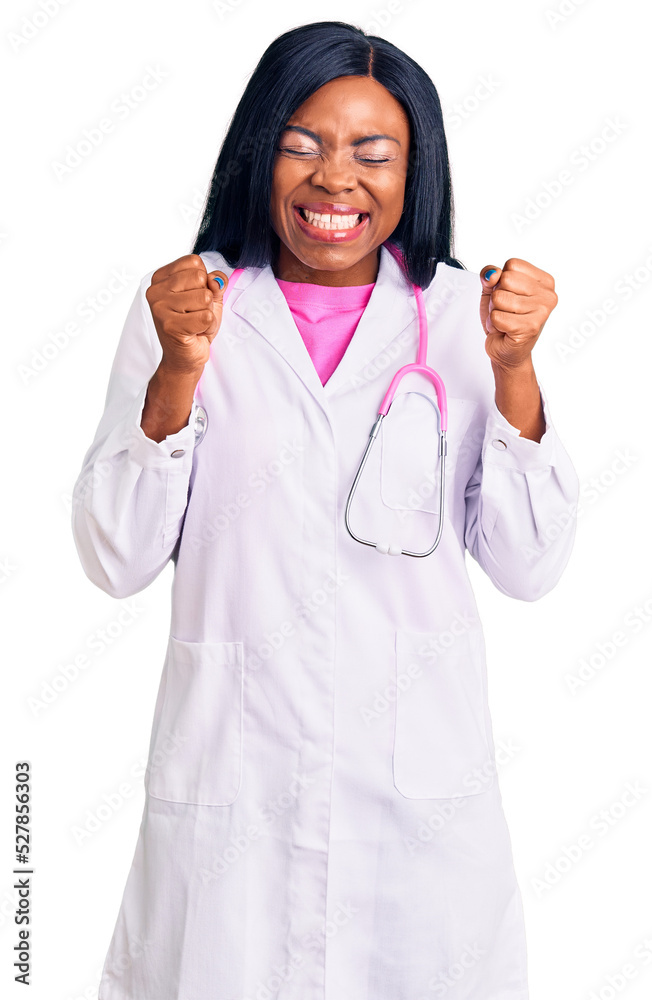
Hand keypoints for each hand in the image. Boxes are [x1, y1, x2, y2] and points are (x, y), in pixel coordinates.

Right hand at [145, 253, 228, 375]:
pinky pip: (206, 317)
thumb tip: (215, 281)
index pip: (194, 262)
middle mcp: (155, 290)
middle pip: (200, 278)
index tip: (193, 299)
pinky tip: (195, 333)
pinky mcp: (170, 326)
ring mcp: (160, 308)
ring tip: (195, 324)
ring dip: (208, 314)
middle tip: (195, 314)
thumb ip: (216, 282)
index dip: (203, 282)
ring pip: (205, 297)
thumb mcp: (210, 297)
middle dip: (207, 299)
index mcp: (161, 277)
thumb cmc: (196, 324)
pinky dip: (208, 327)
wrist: (187, 356)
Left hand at [479, 258, 557, 371]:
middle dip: (497, 296)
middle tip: (506, 310)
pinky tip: (505, 330)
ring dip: (495, 311)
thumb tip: (492, 274)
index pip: (512, 264)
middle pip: (505, 280)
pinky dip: (494, 324)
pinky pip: (497, 316)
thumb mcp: (493, 290)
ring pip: (499, 298)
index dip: (501, 280)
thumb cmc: (504, 318)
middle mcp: (547, 295)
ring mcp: (541, 312)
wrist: (505, 349)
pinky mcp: (530, 328)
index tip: (509, 294)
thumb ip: (490, 275)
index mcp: (544, 281)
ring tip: (505, 320)